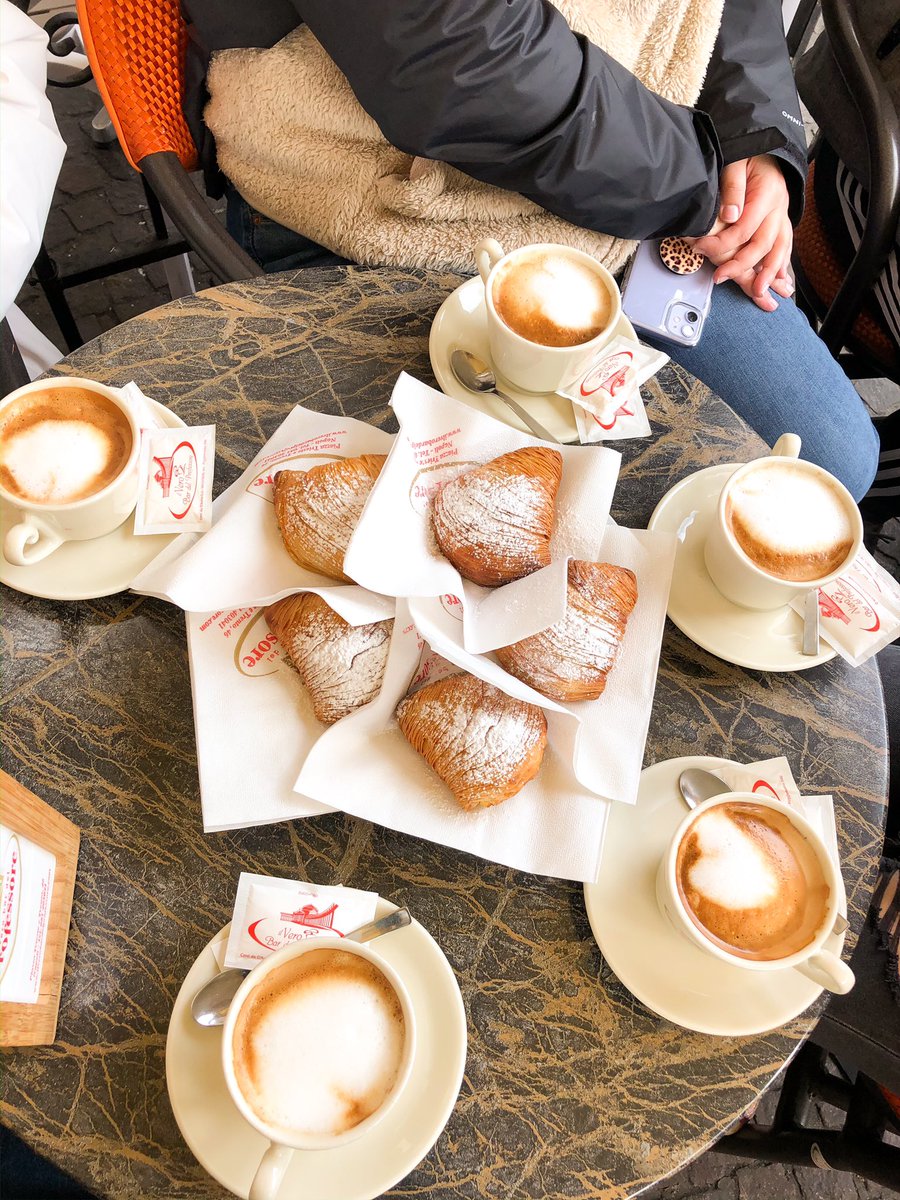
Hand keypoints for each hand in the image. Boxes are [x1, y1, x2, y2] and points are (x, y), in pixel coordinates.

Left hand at [692, 156, 793, 311]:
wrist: (766, 146)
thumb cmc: (747, 154)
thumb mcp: (735, 161)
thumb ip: (733, 187)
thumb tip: (731, 215)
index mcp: (767, 193)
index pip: (744, 227)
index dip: (722, 242)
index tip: (699, 248)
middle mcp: (779, 206)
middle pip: (762, 243)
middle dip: (742, 266)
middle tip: (721, 278)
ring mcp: (783, 215)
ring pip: (780, 249)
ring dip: (770, 273)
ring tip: (759, 293)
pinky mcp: (781, 221)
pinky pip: (785, 246)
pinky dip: (781, 265)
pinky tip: (779, 282)